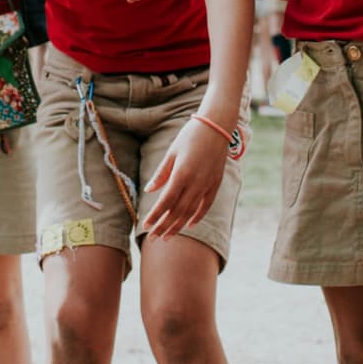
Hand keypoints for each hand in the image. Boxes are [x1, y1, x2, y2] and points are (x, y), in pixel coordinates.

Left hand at [141, 118, 226, 238]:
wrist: (216, 126)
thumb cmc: (190, 136)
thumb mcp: (171, 153)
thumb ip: (161, 174)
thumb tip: (149, 190)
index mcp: (181, 174)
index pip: (166, 201)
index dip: (156, 215)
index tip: (146, 225)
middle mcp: (195, 182)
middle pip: (177, 211)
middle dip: (164, 225)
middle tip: (154, 237)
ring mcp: (207, 184)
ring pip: (191, 211)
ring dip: (178, 225)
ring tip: (168, 235)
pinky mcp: (215, 183)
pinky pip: (206, 205)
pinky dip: (197, 216)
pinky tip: (189, 225)